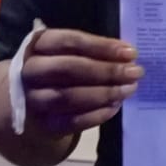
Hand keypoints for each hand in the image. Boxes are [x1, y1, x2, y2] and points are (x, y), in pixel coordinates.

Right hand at [21, 29, 142, 136]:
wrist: (30, 101)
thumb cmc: (59, 69)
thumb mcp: (69, 53)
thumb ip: (94, 52)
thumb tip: (129, 57)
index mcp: (38, 44)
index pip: (70, 41)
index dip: (102, 46)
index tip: (130, 53)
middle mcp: (30, 70)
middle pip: (69, 68)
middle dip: (106, 70)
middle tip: (135, 72)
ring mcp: (33, 99)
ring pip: (69, 96)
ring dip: (104, 93)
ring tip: (128, 89)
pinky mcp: (42, 123)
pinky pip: (71, 121)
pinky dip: (97, 115)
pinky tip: (115, 107)